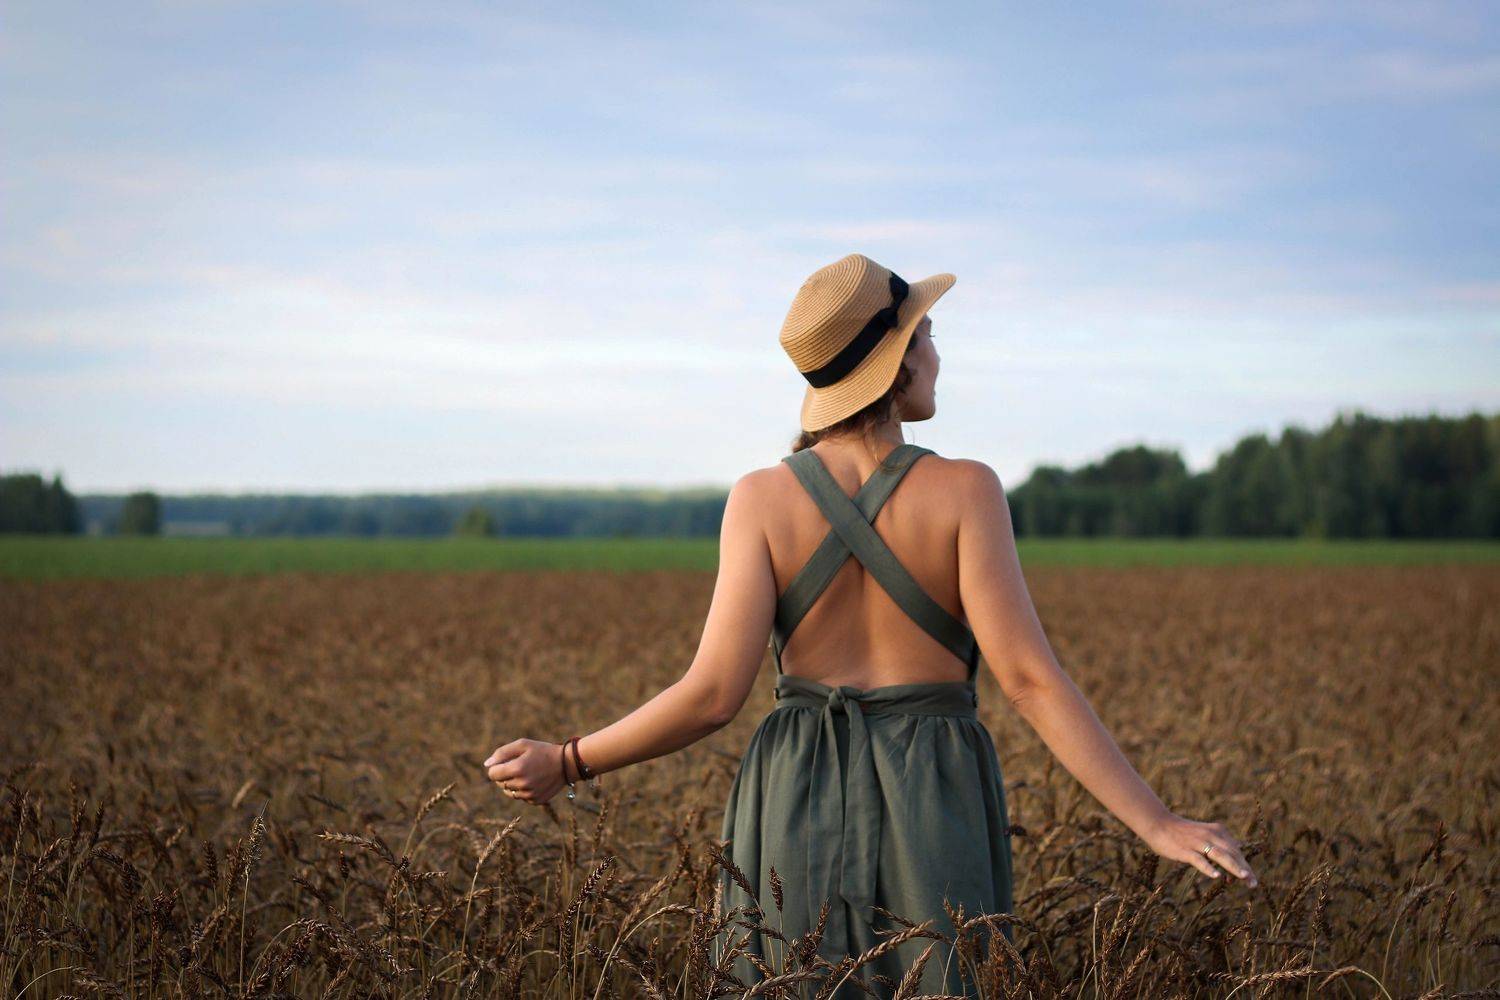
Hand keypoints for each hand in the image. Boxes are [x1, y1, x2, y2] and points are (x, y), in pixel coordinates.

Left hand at [483, 738, 568, 804]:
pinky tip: (534, 781)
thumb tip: (487, 765)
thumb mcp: (523, 745)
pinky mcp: (535, 801)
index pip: (492, 774)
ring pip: (509, 792)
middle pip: (500, 783)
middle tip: (518, 766)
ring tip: (526, 774)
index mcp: (517, 768)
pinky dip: (523, 791)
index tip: (505, 763)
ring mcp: (529, 794)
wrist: (566, 763)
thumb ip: (502, 753)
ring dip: (513, 784)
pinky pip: (521, 797)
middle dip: (504, 775)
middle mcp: (522, 784)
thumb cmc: (542, 751)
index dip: (496, 767)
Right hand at [1142, 812, 1258, 886]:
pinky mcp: (1185, 849)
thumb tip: (1237, 846)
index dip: (1244, 864)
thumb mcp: (1204, 833)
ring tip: (1244, 877)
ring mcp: (1197, 842)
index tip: (1250, 879)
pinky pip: (1198, 859)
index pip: (1235, 850)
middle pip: (1231, 853)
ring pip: (1219, 855)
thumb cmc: (1181, 831)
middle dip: (1244, 869)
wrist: (1158, 823)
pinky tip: (1216, 876)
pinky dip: (1207, 867)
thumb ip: (1220, 841)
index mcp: (1216, 831)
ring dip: (1233, 866)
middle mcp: (1210, 835)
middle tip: (1253, 884)